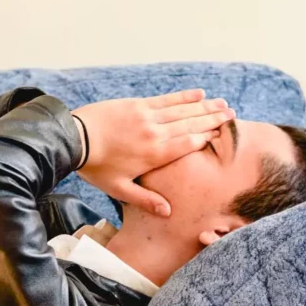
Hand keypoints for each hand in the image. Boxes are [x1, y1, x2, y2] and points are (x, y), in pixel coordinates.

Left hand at [70, 89, 234, 215]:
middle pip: (191, 125)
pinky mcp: (137, 104)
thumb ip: (145, 200)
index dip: (207, 138)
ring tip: (222, 104)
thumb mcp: (119, 189)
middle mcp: (156, 133)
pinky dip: (183, 96)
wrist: (74, 139)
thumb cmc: (95, 167)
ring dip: (204, 106)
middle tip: (231, 115)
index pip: (189, 145)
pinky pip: (166, 99)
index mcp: (154, 155)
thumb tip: (168, 212)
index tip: (223, 134)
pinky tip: (198, 93)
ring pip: (182, 110)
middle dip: (213, 120)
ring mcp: (147, 116)